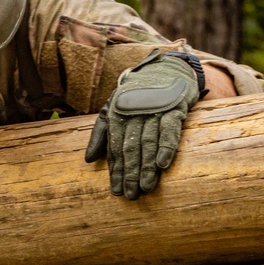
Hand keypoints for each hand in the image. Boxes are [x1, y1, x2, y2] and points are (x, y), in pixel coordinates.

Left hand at [84, 53, 201, 199]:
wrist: (165, 69)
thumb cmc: (137, 95)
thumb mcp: (113, 109)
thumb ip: (101, 134)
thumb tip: (88, 160)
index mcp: (116, 113)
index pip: (115, 147)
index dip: (116, 170)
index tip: (116, 190)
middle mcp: (133, 112)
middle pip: (130, 147)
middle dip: (130, 173)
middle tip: (131, 195)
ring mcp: (154, 109)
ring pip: (148, 141)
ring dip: (147, 166)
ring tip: (146, 187)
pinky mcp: (174, 107)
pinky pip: (170, 130)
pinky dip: (166, 147)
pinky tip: (163, 164)